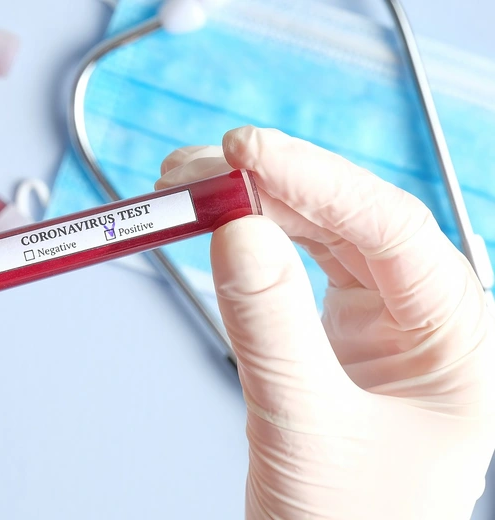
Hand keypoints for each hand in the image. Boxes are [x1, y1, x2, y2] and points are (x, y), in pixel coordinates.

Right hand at [158, 127, 494, 518]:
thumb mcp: (306, 429)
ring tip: (187, 187)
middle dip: (269, 185)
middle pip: (347, 219)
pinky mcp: (335, 333)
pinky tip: (216, 226)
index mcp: (456, 339)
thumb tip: (235, 232)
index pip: (387, 227)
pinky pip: (295, 267)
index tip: (243, 151)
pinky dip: (250, 243)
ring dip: (253, 205)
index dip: (314, 178)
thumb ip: (272, 330)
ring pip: (318, 235)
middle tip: (194, 169)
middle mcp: (423, 319)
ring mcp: (379, 323)